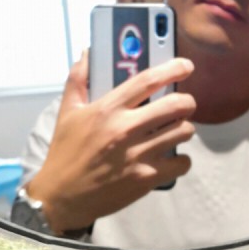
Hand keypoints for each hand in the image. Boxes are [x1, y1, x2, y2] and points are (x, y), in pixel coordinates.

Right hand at [27, 51, 195, 234]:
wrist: (61, 197)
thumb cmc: (65, 150)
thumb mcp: (67, 111)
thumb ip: (79, 78)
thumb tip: (88, 52)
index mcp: (109, 108)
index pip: (148, 81)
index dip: (172, 70)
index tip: (186, 66)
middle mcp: (126, 128)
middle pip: (175, 106)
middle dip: (187, 101)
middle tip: (184, 103)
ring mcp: (138, 155)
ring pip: (182, 132)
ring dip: (184, 128)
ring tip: (176, 128)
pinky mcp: (146, 179)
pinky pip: (181, 163)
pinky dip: (182, 159)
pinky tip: (173, 156)